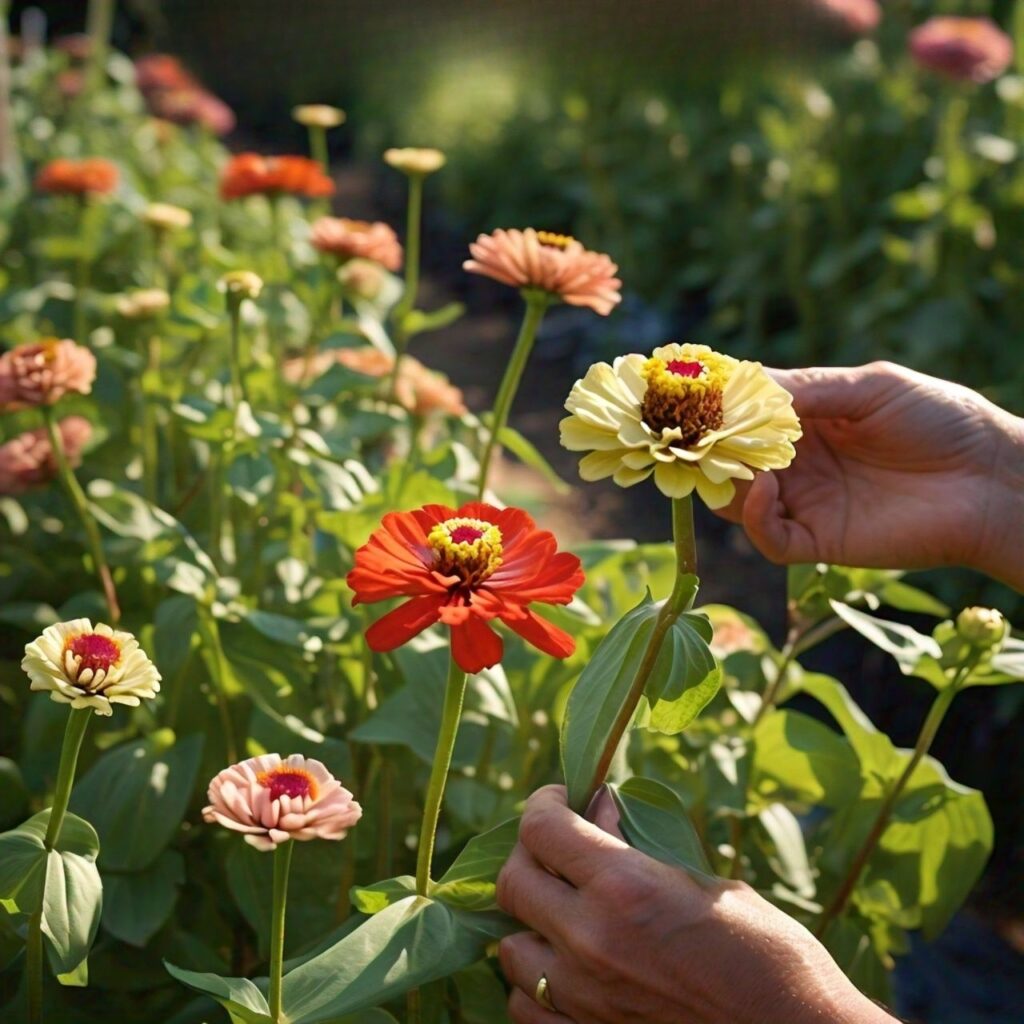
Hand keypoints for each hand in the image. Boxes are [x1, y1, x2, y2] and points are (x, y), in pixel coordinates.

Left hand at [496, 786, 895, 1023]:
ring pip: (510, 951)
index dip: (544, 803)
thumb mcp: (707, 884)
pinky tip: (566, 970)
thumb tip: (598, 810)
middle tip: (556, 848)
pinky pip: (526, 1008)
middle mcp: (591, 942)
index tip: (560, 799)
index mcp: (624, 888)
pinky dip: (536, 985)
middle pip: (512, 883)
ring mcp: (584, 1001)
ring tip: (562, 913)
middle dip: (529, 855)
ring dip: (530, 925)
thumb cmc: (770, 956)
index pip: (541, 828)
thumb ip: (640, 848)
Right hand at [717, 362, 1023, 589]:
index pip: (743, 416)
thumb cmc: (942, 420)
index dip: (715, 406)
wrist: (993, 480)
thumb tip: (742, 387)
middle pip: (729, 460)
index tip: (687, 392)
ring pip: (737, 500)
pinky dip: (753, 517)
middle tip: (686, 432)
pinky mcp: (818, 541)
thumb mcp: (872, 388)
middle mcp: (796, 463)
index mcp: (806, 421)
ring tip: (726, 460)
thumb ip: (809, 388)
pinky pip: (769, 536)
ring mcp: (804, 502)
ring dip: (724, 479)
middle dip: (706, 447)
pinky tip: (763, 489)